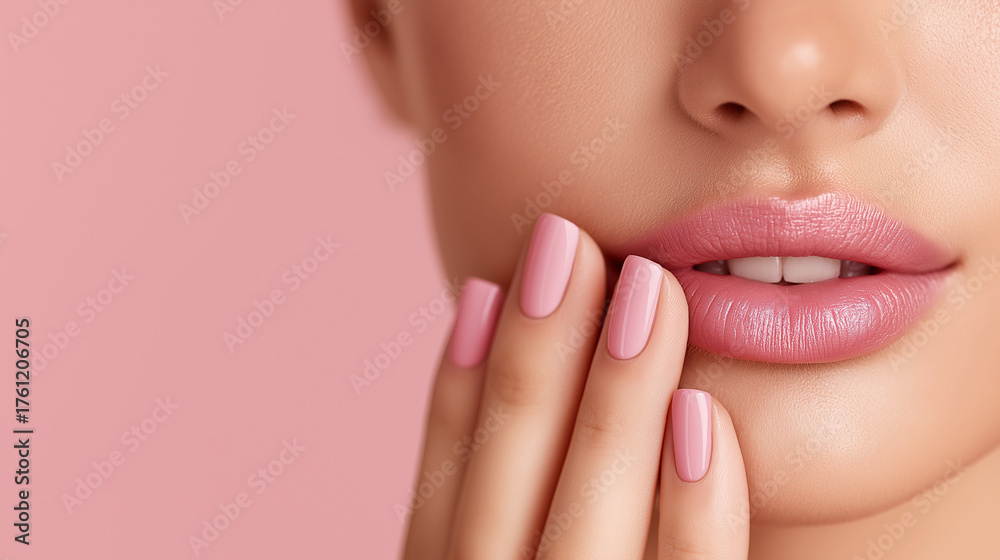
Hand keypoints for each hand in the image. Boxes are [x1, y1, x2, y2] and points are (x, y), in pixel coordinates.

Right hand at [401, 213, 750, 558]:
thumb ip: (509, 493)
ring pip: (587, 524)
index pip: (442, 487)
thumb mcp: (514, 552)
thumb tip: (490, 337)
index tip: (486, 287)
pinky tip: (702, 413)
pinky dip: (695, 511)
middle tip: (564, 241)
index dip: (459, 387)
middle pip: (505, 485)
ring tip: (649, 288)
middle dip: (533, 359)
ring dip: (613, 401)